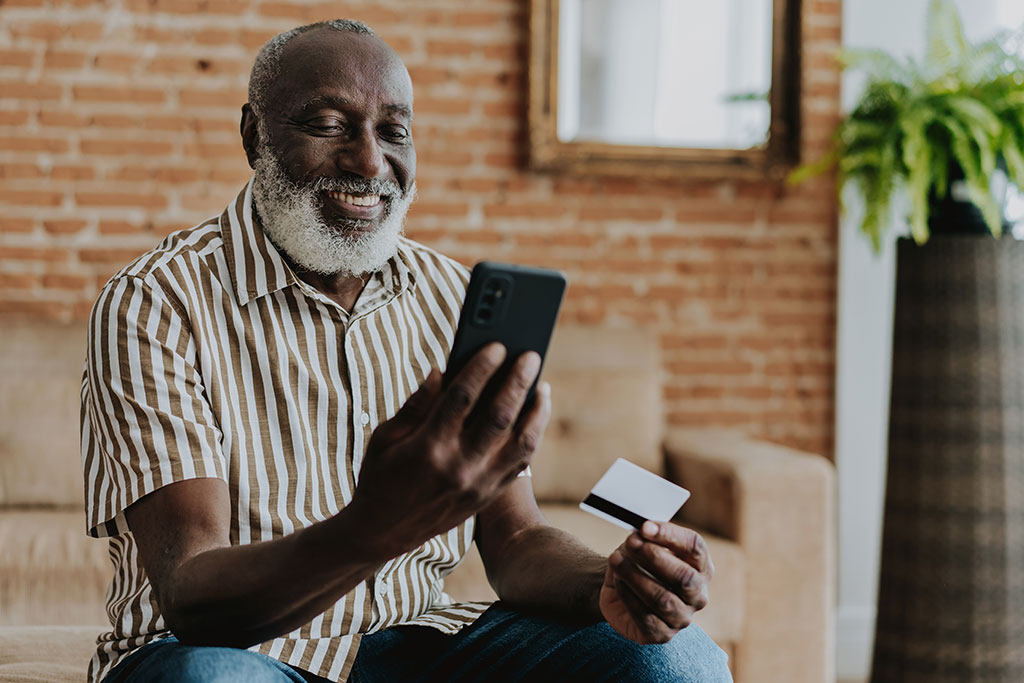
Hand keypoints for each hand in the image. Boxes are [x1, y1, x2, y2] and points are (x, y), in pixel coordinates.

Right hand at [348, 343, 550, 559]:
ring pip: (520, 442)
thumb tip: (441, 371)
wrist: (383, 533)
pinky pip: (521, 462)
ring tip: (542, 386)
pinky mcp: (488, 495)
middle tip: (531, 356)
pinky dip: (533, 435)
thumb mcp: (385, 438)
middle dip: (518, 381)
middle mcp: (458, 467)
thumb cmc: (380, 477)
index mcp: (428, 447)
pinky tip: (535, 414)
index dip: (482, 368)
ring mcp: (478, 484)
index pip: (462, 398)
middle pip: (499, 416)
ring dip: (535, 410)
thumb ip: (415, 405)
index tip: (497, 346)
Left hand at [599, 521, 713, 644]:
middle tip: (630, 543)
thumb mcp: (642, 543)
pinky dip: (628, 596)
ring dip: (635, 576)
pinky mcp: (663, 634)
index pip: (695, 547)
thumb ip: (646, 537)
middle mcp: (697, 593)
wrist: (619, 589)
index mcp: (700, 565)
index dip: (670, 535)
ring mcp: (682, 616)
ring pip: (662, 599)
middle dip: (653, 557)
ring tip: (615, 560)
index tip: (644, 527)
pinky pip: (646, 617)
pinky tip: (618, 582)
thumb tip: (642, 533)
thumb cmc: (638, 562)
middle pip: (684, 577)